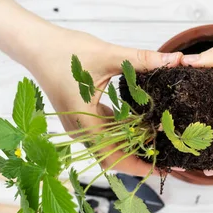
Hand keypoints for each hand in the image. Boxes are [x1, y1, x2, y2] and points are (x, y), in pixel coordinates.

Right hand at [18, 25, 181, 176]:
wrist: (37, 46)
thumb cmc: (64, 51)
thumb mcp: (108, 55)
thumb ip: (142, 60)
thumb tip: (175, 60)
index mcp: (84, 123)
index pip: (114, 157)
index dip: (140, 165)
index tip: (163, 166)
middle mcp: (80, 131)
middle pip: (114, 156)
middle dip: (141, 156)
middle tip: (168, 151)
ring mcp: (79, 126)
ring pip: (109, 146)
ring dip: (133, 144)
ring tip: (159, 136)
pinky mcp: (80, 118)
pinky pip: (104, 133)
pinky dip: (124, 131)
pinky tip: (141, 121)